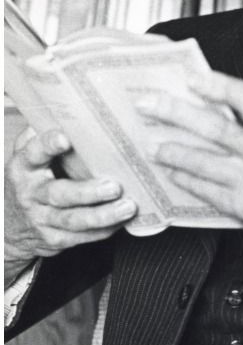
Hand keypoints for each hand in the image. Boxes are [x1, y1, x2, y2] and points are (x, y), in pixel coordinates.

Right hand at [5, 128, 136, 286]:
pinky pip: (81, 237)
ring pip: (73, 220)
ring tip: (128, 206)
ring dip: (103, 215)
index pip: (34, 153)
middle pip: (59, 194)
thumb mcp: (30, 153)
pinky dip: (103, 231)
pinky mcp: (54, 239)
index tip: (65, 138)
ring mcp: (42, 219)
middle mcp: (32, 194)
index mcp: (24, 166)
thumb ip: (43, 132)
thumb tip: (67, 105)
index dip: (48, 145)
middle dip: (88, 192)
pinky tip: (122, 221)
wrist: (10, 223)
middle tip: (114, 186)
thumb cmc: (32, 177)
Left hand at [137, 72, 242, 261]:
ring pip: (203, 161)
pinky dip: (184, 177)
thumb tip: (213, 100)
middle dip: (176, 113)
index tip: (191, 77)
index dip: (220, 86)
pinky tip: (171, 170)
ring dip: (172, 150)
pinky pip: (204, 189)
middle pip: (216, 128)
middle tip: (149, 104)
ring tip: (152, 143)